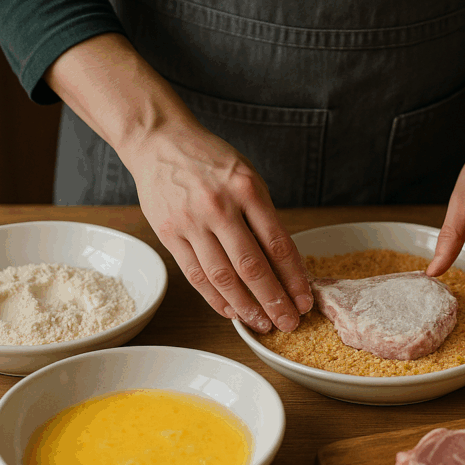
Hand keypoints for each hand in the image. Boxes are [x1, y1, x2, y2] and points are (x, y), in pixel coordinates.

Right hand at [123, 122, 312, 332]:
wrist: (159, 141)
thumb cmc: (210, 160)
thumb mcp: (247, 176)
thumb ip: (263, 216)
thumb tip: (283, 264)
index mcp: (246, 189)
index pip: (278, 243)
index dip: (294, 277)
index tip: (305, 299)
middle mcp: (219, 206)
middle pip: (252, 266)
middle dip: (274, 300)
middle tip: (289, 322)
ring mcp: (190, 221)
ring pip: (222, 276)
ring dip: (245, 306)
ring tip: (262, 324)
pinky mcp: (168, 233)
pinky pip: (195, 274)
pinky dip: (215, 298)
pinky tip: (231, 311)